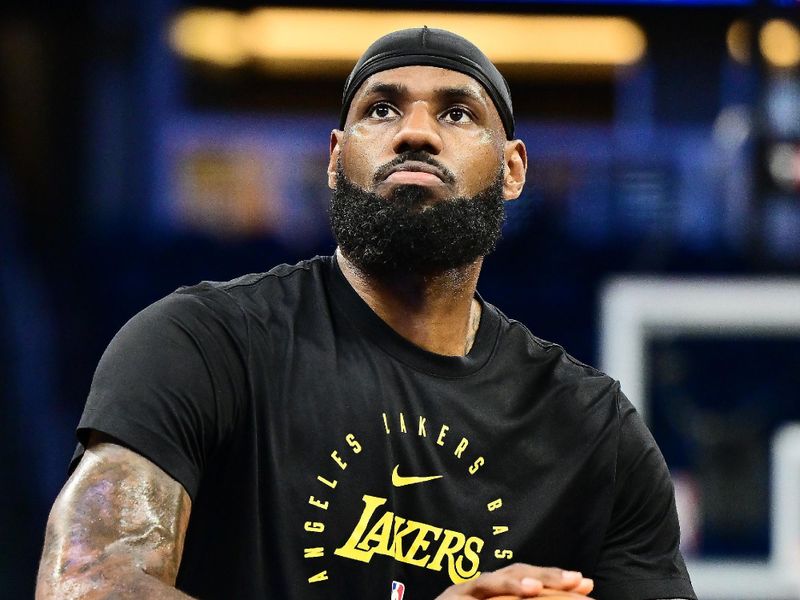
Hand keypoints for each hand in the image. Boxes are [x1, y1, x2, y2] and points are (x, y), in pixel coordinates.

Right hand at [434, 563, 593, 598]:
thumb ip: (520, 599)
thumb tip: (565, 593)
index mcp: (494, 591)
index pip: (528, 578)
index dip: (555, 578)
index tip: (586, 582)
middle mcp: (476, 588)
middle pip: (512, 573)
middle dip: (544, 575)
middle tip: (574, 580)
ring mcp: (458, 594)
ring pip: (488, 582)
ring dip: (512, 583)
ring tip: (534, 588)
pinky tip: (510, 596)